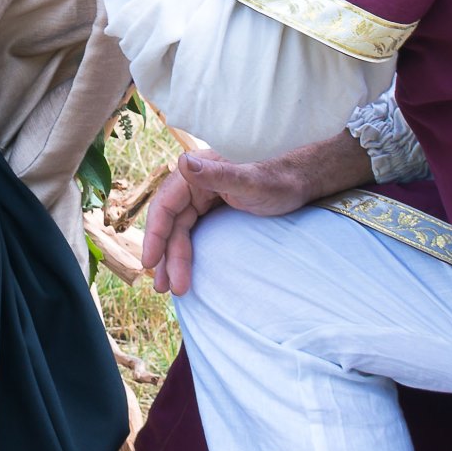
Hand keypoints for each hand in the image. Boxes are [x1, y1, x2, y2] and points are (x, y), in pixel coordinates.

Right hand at [136, 134, 369, 292]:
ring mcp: (202, 197)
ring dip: (173, 259)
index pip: (165, 205)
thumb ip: (217, 174)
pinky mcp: (211, 209)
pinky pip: (191, 232)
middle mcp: (194, 184)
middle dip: (166, 256)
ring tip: (171, 288)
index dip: (155, 234)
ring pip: (180, 231)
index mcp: (197, 172)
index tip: (150, 262)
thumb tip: (182, 162)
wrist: (301, 181)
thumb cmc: (279, 179)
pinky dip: (184, 252)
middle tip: (164, 288)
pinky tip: (181, 269)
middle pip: (171, 223)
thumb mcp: (250, 180)